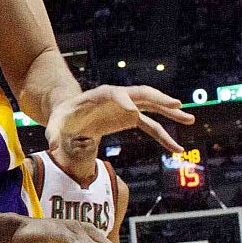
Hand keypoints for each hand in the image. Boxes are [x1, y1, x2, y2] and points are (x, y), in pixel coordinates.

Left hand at [46, 85, 195, 155]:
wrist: (70, 116)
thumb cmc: (63, 118)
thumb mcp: (56, 124)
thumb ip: (54, 134)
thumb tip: (51, 147)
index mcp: (99, 95)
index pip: (115, 94)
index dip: (123, 101)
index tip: (133, 112)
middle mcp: (118, 98)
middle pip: (141, 94)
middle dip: (158, 99)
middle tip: (176, 104)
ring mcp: (127, 107)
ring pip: (152, 108)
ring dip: (170, 113)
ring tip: (189, 119)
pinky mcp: (131, 119)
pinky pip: (151, 126)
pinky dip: (163, 136)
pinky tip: (176, 149)